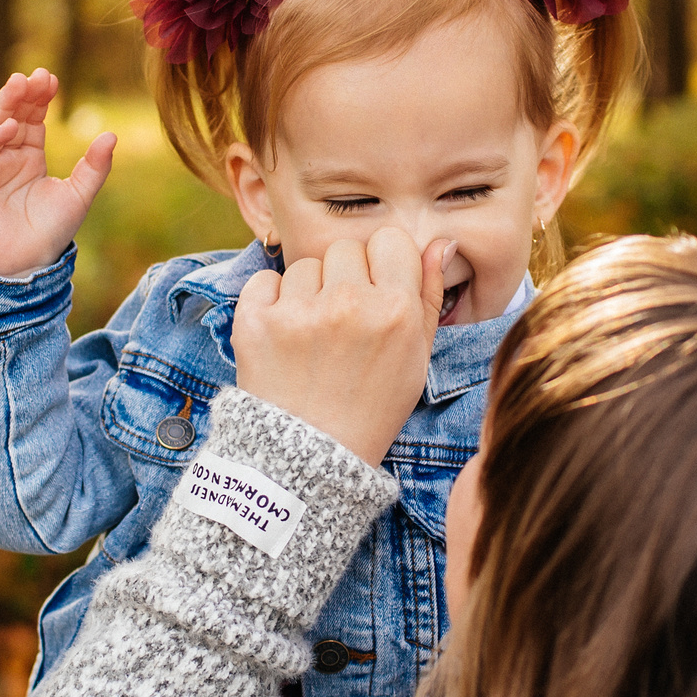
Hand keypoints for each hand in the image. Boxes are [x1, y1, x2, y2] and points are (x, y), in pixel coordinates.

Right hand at [0, 68, 114, 277]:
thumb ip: (95, 167)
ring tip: (19, 86)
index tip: (52, 78)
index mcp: (28, 157)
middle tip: (36, 76)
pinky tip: (10, 127)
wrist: (29, 265)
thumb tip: (111, 135)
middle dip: (22, 95)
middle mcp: (4, 157)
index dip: (40, 98)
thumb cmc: (51, 231)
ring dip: (3, 106)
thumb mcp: (79, 195)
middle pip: (10, 116)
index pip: (32, 118)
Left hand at [234, 229, 446, 466]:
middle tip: (343, 323)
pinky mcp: (255, 322)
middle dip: (345, 277)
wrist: (311, 456)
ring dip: (308, 292)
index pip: (390, 240)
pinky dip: (270, 300)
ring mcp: (299, 312)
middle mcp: (348, 304)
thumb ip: (429, 296)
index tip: (376, 290)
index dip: (384, 263)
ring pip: (305, 265)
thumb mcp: (415, 358)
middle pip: (346, 248)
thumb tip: (440, 243)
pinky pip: (264, 280)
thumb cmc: (371, 406)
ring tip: (313, 337)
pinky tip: (284, 334)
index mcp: (395, 310)